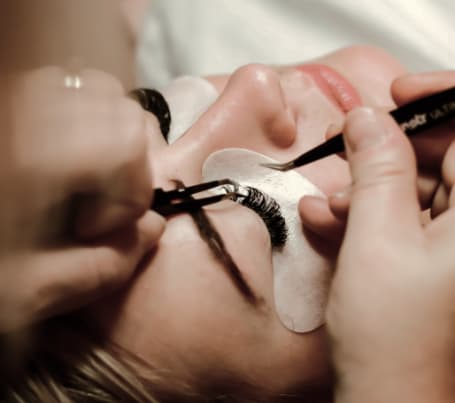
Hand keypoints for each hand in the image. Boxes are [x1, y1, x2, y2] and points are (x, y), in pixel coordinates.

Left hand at [0, 67, 164, 331]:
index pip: (125, 142)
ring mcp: (13, 100)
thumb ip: (100, 267)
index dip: (132, 192)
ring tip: (83, 177)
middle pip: (119, 108)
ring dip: (109, 136)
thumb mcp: (23, 294)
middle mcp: (23, 115)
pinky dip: (85, 120)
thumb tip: (152, 228)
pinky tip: (62, 160)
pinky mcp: (9, 103)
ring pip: (95, 89)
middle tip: (98, 203)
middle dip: (129, 162)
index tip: (96, 229)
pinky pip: (65, 90)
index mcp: (29, 159)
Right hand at [326, 107, 454, 401]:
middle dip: (388, 149)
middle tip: (347, 144)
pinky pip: (403, 216)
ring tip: (330, 201)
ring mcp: (454, 243)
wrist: (387, 396)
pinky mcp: (432, 256)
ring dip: (367, 187)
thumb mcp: (376, 239)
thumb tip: (367, 121)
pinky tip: (331, 220)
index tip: (397, 96)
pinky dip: (367, 212)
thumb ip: (376, 170)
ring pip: (416, 188)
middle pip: (442, 156)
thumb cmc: (394, 338)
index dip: (439, 101)